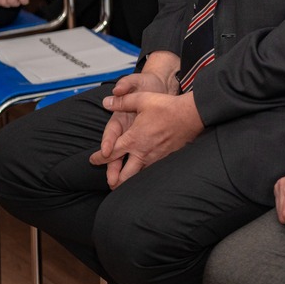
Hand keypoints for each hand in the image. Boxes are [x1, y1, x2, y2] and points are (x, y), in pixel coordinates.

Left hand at [91, 69, 175, 184]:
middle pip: (123, 175)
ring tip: (124, 184)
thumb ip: (122, 102)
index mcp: (133, 139)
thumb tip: (107, 102)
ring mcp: (155, 158)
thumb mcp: (142, 99)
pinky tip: (144, 174)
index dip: (99, 158)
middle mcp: (142, 152)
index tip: (93, 159)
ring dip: (129, 180)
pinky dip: (144, 174)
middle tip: (110, 181)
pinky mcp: (166, 159)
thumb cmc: (167, 107)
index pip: (110, 153)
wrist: (191, 115)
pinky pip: (151, 171)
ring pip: (138, 176)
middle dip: (114, 180)